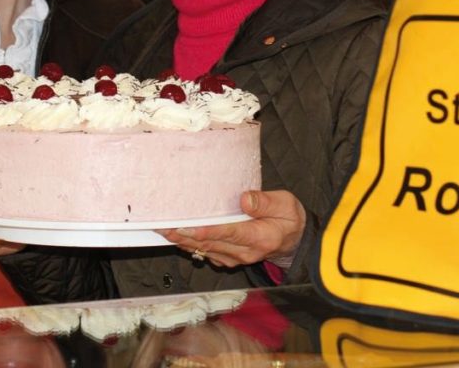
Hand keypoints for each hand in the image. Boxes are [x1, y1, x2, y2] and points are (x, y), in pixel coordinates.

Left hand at [159, 190, 305, 268]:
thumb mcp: (285, 204)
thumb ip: (265, 202)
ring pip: (205, 250)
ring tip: (164, 231)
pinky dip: (190, 246)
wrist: (293, 240)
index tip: (190, 227)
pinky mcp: (229, 258)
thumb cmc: (288, 218)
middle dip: (186, 235)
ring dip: (184, 242)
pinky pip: (207, 253)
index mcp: (260, 237)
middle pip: (211, 243)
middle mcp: (245, 252)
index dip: (208, 231)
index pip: (230, 233)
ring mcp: (236, 258)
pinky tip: (178, 237)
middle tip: (165, 226)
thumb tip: (244, 200)